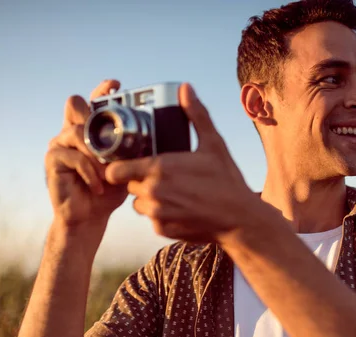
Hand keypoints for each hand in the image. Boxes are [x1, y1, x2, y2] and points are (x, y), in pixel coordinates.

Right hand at [44, 80, 127, 229]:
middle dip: (91, 113)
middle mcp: (71, 133)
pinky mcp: (52, 161)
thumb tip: (151, 138)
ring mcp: (59, 145)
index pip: (93, 103)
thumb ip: (132, 151)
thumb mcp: (125, 168)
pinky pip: (73, 157)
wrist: (90, 217)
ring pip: (75, 131)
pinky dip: (89, 172)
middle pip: (73, 103)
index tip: (115, 85)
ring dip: (95, 153)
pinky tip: (97, 185)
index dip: (102, 91)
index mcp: (89, 131)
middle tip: (105, 131)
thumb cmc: (108, 191)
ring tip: (106, 172)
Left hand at [104, 83, 262, 242]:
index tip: (126, 163)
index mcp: (159, 168)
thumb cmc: (226, 180)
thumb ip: (195, 114)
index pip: (116, 170)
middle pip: (128, 185)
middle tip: (160, 175)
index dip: (118, 166)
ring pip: (138, 204)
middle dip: (138, 179)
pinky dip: (161, 215)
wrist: (239, 219)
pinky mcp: (162, 230)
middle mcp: (152, 192)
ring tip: (171, 192)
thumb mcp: (213, 143)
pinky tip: (180, 208)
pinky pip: (152, 220)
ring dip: (148, 198)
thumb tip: (186, 88)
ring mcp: (156, 214)